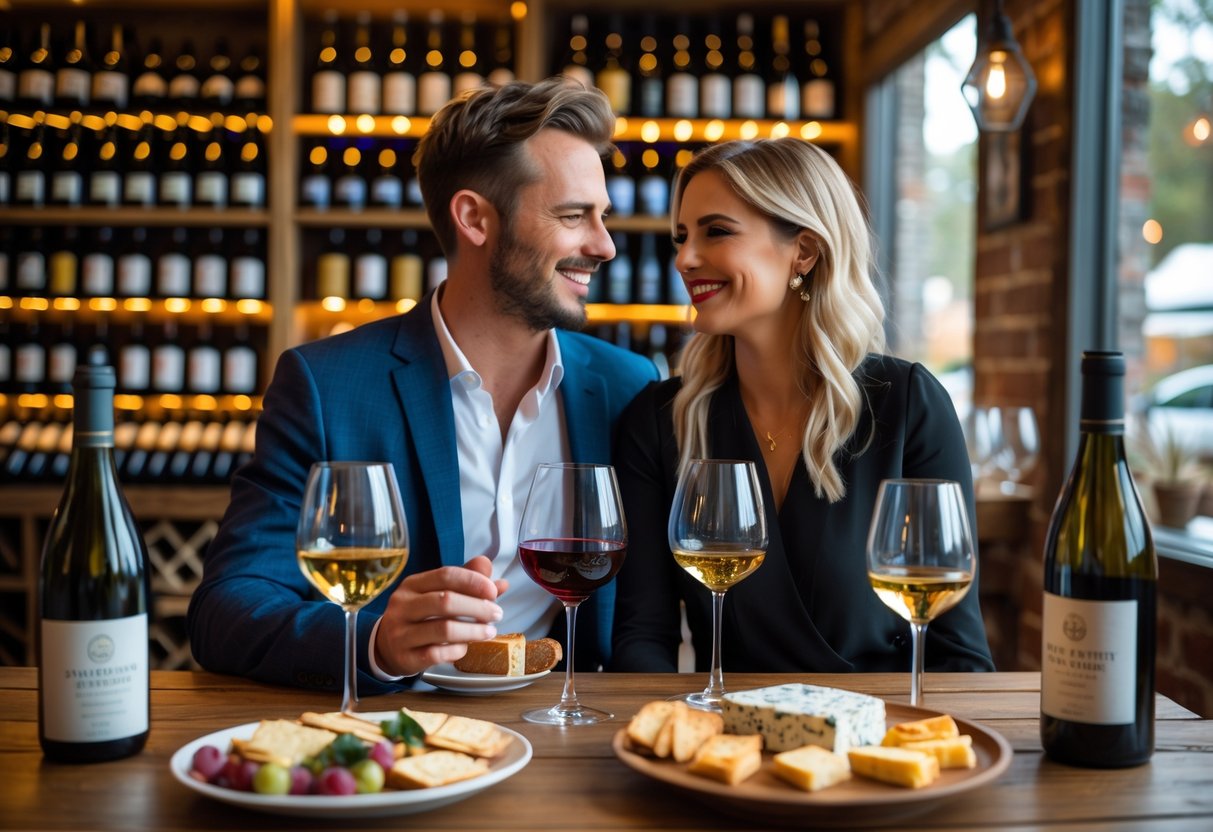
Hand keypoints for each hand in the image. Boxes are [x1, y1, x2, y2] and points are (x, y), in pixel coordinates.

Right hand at [372, 555, 508, 676]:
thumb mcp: (436, 594)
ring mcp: (401, 632)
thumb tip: (501, 583)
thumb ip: (467, 585)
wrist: (385, 646)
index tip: (493, 591)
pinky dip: (457, 650)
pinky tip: (465, 648)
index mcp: (412, 584)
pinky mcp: (404, 657)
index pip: (446, 575)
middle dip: (477, 607)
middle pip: (445, 601)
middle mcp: (403, 606)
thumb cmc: (418, 616)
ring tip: (489, 631)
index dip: (473, 581)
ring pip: (443, 629)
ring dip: (473, 631)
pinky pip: (436, 654)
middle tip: (497, 614)